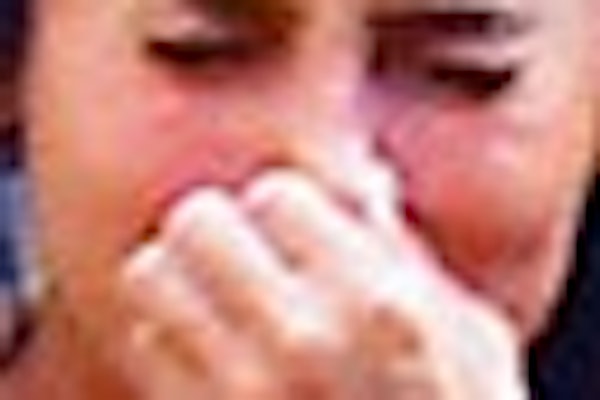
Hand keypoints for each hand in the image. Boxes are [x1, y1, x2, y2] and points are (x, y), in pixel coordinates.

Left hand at [113, 166, 526, 399]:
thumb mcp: (472, 337)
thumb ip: (408, 256)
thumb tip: (364, 190)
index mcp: (379, 306)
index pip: (275, 193)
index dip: (287, 206)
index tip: (295, 227)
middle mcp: (302, 342)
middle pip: (195, 219)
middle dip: (220, 224)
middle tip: (244, 248)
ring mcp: (242, 393)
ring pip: (151, 274)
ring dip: (184, 273)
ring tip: (221, 294)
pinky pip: (144, 341)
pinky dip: (169, 332)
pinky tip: (212, 346)